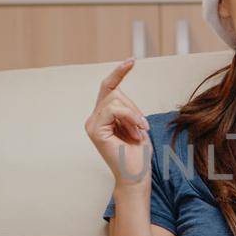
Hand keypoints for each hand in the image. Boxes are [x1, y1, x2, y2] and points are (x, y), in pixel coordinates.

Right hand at [84, 58, 151, 186]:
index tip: (132, 60)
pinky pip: (112, 109)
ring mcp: (92, 124)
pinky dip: (129, 117)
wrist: (137, 175)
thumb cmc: (139, 153)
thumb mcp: (136, 123)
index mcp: (102, 116)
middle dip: (133, 106)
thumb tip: (118, 90)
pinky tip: (136, 131)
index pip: (109, 87)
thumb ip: (126, 108)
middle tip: (143, 127)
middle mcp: (94, 118)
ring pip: (114, 99)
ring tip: (139, 131)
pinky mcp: (94, 130)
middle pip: (114, 92)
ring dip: (133, 114)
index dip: (119, 72)